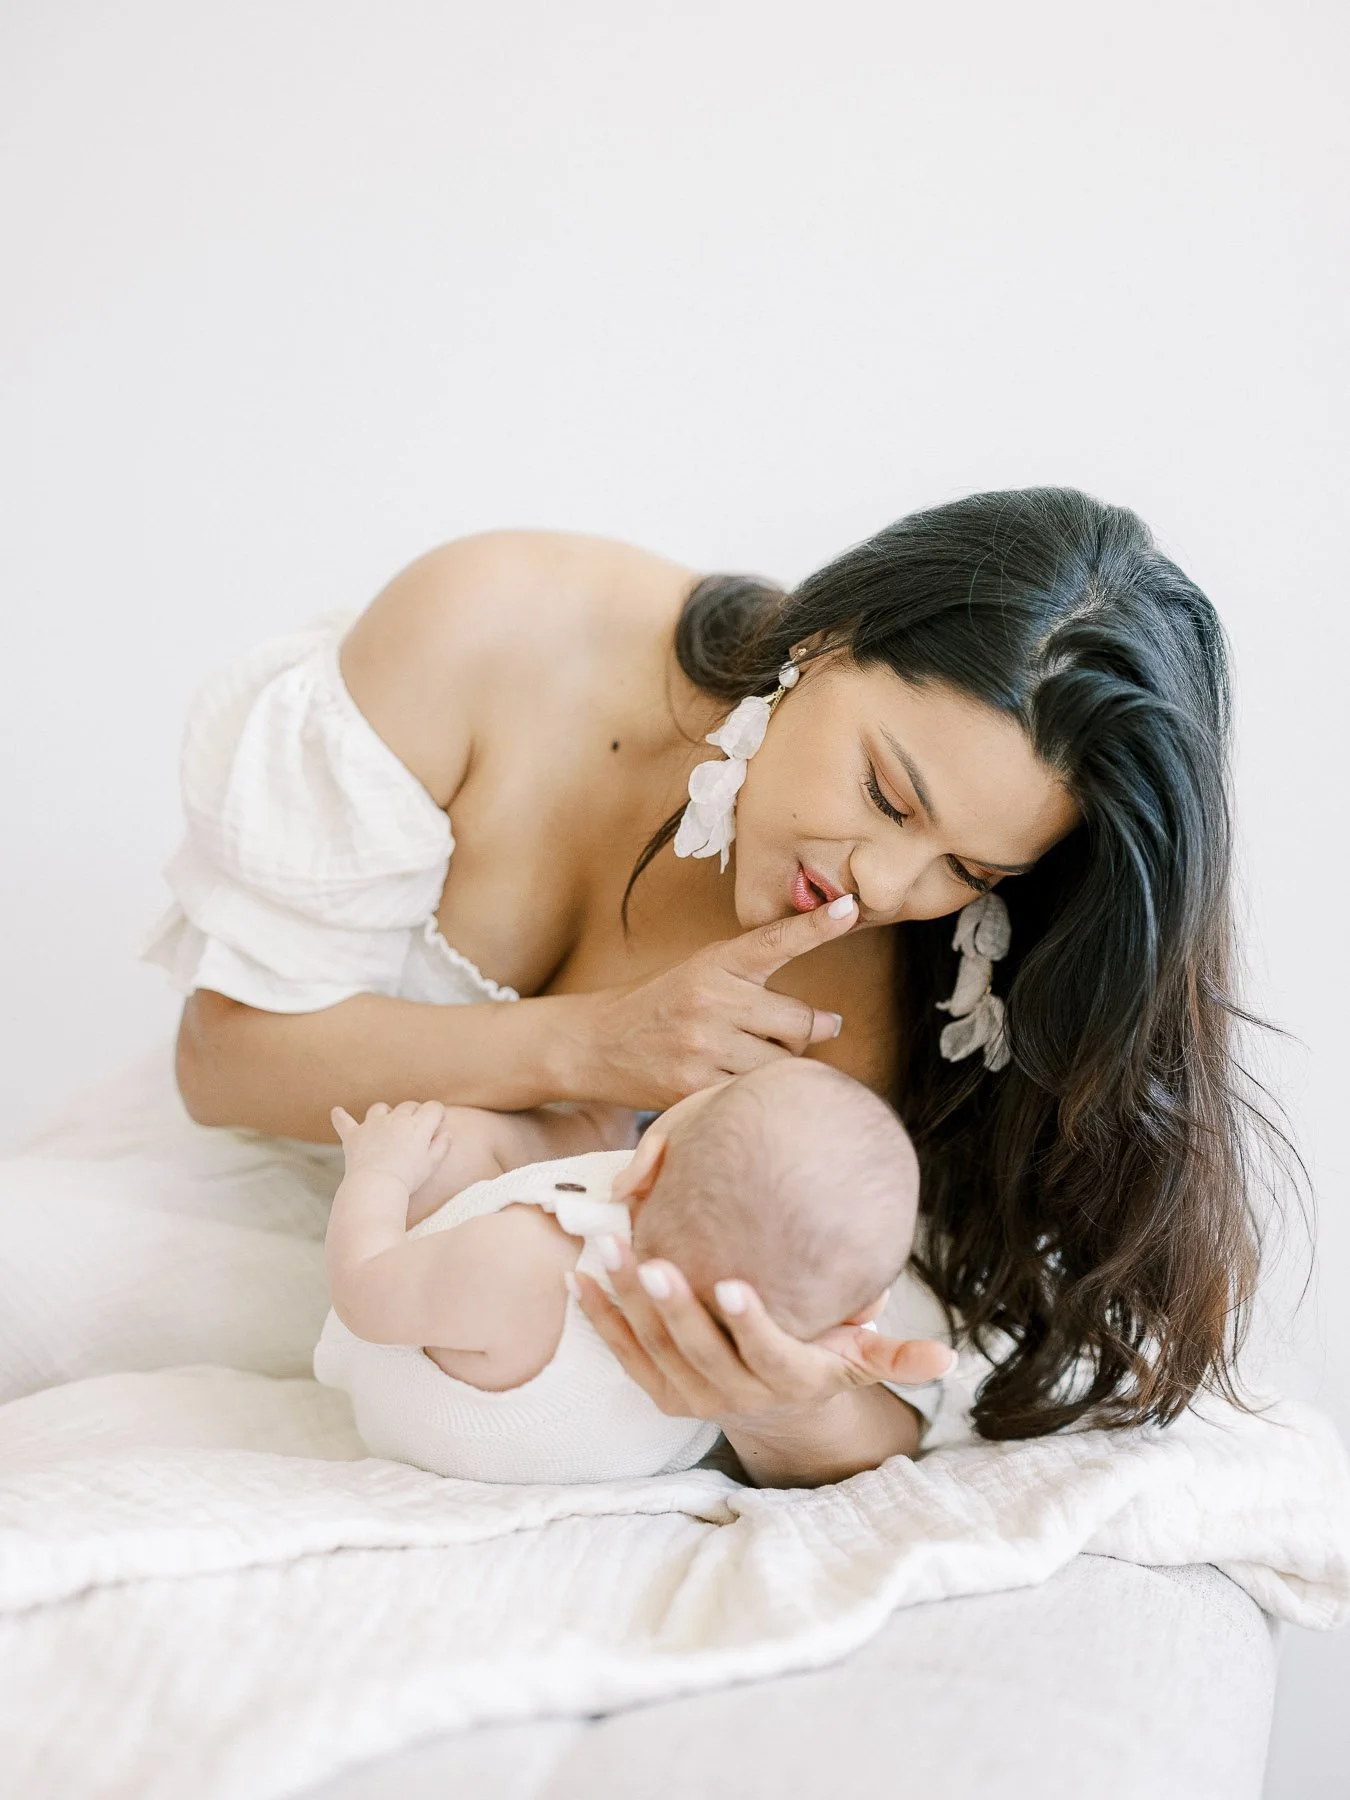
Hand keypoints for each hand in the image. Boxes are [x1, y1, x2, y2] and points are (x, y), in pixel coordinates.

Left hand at [330, 1099, 453, 1191]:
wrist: (377, 1184)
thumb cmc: (408, 1178)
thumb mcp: (432, 1164)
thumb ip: (441, 1146)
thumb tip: (446, 1134)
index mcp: (418, 1124)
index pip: (433, 1108)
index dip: (437, 1114)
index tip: (438, 1123)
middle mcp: (396, 1118)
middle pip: (408, 1106)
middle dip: (414, 1113)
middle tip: (415, 1128)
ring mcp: (373, 1124)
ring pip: (380, 1108)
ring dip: (385, 1113)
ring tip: (387, 1122)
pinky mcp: (354, 1135)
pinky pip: (344, 1121)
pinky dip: (340, 1117)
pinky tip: (337, 1112)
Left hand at [571, 1237, 956, 1430]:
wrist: (772, 1407)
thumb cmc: (820, 1360)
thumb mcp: (858, 1360)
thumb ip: (894, 1356)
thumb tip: (949, 1361)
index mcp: (785, 1380)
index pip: (767, 1353)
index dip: (748, 1322)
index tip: (731, 1283)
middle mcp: (734, 1396)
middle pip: (698, 1349)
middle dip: (671, 1305)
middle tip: (651, 1257)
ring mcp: (691, 1395)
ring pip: (652, 1348)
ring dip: (626, 1301)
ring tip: (609, 1249)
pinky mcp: (658, 1389)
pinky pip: (623, 1353)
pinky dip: (599, 1318)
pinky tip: (579, 1276)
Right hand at [573, 894, 860, 1108]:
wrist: (593, 1044)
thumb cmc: (659, 1007)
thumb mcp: (700, 973)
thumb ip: (755, 983)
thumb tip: (831, 1023)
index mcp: (715, 963)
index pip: (774, 942)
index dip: (816, 927)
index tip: (850, 909)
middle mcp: (712, 1000)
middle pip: (800, 1022)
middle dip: (805, 1033)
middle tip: (790, 1033)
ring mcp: (703, 1045)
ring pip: (784, 1063)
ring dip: (780, 1065)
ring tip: (751, 1058)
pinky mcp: (694, 1086)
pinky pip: (756, 1093)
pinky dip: (756, 1091)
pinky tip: (734, 1081)